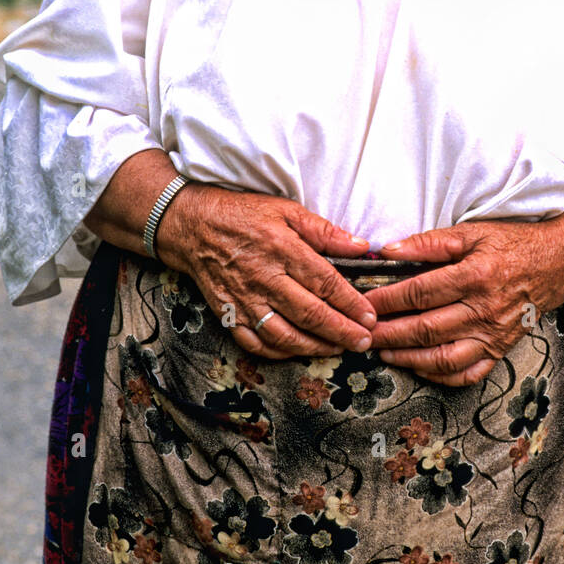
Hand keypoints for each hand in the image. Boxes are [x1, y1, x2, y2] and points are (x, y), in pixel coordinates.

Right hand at [166, 186, 376, 360]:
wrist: (193, 226)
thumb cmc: (244, 215)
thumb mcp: (286, 210)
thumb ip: (324, 230)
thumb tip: (361, 246)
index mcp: (282, 248)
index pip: (325, 283)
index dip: (351, 303)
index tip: (370, 316)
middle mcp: (264, 279)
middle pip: (310, 314)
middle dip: (341, 332)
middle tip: (364, 342)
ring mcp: (244, 301)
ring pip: (285, 335)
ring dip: (316, 347)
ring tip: (339, 349)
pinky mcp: (228, 315)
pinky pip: (256, 344)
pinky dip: (281, 353)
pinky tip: (300, 351)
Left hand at [367, 220, 563, 386]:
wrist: (556, 265)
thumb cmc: (510, 244)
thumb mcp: (471, 233)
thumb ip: (428, 242)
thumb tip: (388, 251)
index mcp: (475, 276)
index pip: (420, 292)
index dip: (388, 299)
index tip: (364, 302)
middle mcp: (484, 310)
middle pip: (426, 328)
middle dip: (389, 333)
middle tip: (363, 333)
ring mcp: (493, 335)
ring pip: (443, 357)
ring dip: (408, 358)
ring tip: (383, 352)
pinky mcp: (500, 351)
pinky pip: (467, 373)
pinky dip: (440, 375)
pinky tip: (419, 367)